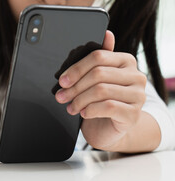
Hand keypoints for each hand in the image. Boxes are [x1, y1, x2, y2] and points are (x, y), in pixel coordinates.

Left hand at [55, 31, 146, 150]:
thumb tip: (107, 33)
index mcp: (126, 61)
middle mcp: (136, 76)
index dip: (76, 69)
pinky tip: (84, 113)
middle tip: (61, 96)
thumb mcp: (96, 80)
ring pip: (101, 91)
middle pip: (98, 74)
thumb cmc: (100, 102)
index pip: (98, 57)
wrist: (108, 129)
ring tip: (70, 107)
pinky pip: (108, 107)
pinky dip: (90, 110)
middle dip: (74, 87)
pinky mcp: (134, 114)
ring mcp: (138, 96)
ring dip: (79, 100)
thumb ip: (98, 60)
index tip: (62, 81)